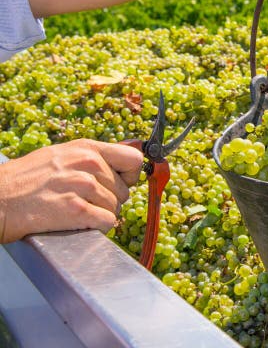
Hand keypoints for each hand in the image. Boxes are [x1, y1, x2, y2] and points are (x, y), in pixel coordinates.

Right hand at [0, 139, 142, 243]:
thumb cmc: (24, 179)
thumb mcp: (61, 154)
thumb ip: (90, 157)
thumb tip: (118, 164)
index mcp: (87, 148)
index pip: (133, 159)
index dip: (130, 175)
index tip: (122, 182)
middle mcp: (89, 164)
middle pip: (124, 190)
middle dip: (111, 200)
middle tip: (88, 203)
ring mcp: (82, 186)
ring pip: (115, 208)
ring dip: (100, 215)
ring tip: (77, 213)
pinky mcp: (75, 210)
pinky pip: (107, 222)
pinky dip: (97, 228)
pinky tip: (79, 224)